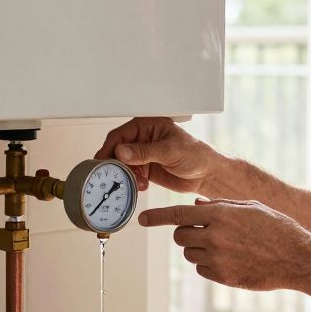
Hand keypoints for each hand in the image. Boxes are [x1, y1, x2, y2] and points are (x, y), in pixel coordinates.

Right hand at [95, 117, 222, 194]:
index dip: (110, 147)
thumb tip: (122, 151)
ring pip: (123, 164)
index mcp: (148, 126)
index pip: (121, 134)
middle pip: (118, 150)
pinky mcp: (146, 169)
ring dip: (125, 174)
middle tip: (113, 175)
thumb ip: (145, 152)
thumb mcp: (170, 151)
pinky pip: (131, 175)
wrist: (207, 174)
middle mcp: (143, 139)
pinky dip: (133, 181)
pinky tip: (142, 185)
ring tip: (134, 181)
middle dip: (116, 164)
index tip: (103, 160)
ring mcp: (144, 154)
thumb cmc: (197, 155)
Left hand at [139, 198, 310, 290]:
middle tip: (204, 232)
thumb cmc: (276, 228)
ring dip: (198, 249)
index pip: (178, 214)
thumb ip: (219, 206)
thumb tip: (195, 207)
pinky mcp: (223, 277)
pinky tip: (231, 259)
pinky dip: (208, 265)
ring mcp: (218, 259)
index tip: (142, 220)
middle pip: (180, 236)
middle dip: (186, 233)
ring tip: (225, 246)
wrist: (296, 257)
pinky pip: (201, 270)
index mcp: (220, 215)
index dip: (157, 217)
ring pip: (189, 254)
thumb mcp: (249, 207)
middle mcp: (215, 237)